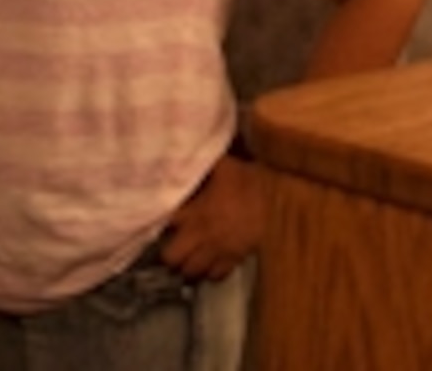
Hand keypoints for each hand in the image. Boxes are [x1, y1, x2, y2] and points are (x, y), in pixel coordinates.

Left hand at [160, 156, 266, 280]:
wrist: (277, 198)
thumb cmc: (248, 179)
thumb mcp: (222, 165)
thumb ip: (200, 165)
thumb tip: (180, 155)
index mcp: (195, 211)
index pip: (163, 225)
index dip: (155, 224)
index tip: (154, 222)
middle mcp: (201, 235)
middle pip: (171, 258)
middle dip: (168, 254)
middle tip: (171, 245)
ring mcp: (218, 250)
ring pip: (190, 271)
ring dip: (187, 265)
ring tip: (188, 257)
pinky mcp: (234, 259)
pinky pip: (215, 276)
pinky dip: (210, 272)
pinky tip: (209, 262)